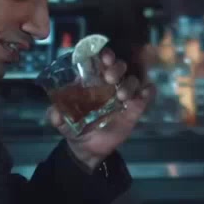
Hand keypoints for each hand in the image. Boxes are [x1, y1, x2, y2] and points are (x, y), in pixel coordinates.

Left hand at [48, 48, 155, 170]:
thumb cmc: (75, 127)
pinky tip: (144, 95)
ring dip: (130, 83)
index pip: (101, 61)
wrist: (88, 148)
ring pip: (134, 80)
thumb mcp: (61, 122)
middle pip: (119, 66)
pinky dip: (148, 93)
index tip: (105, 58)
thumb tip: (55, 113)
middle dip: (117, 67)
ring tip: (121, 96)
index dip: (104, 56)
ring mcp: (124, 96)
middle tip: (110, 78)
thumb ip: (56, 116)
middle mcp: (109, 85)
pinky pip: (146, 97)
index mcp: (92, 81)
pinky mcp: (134, 110)